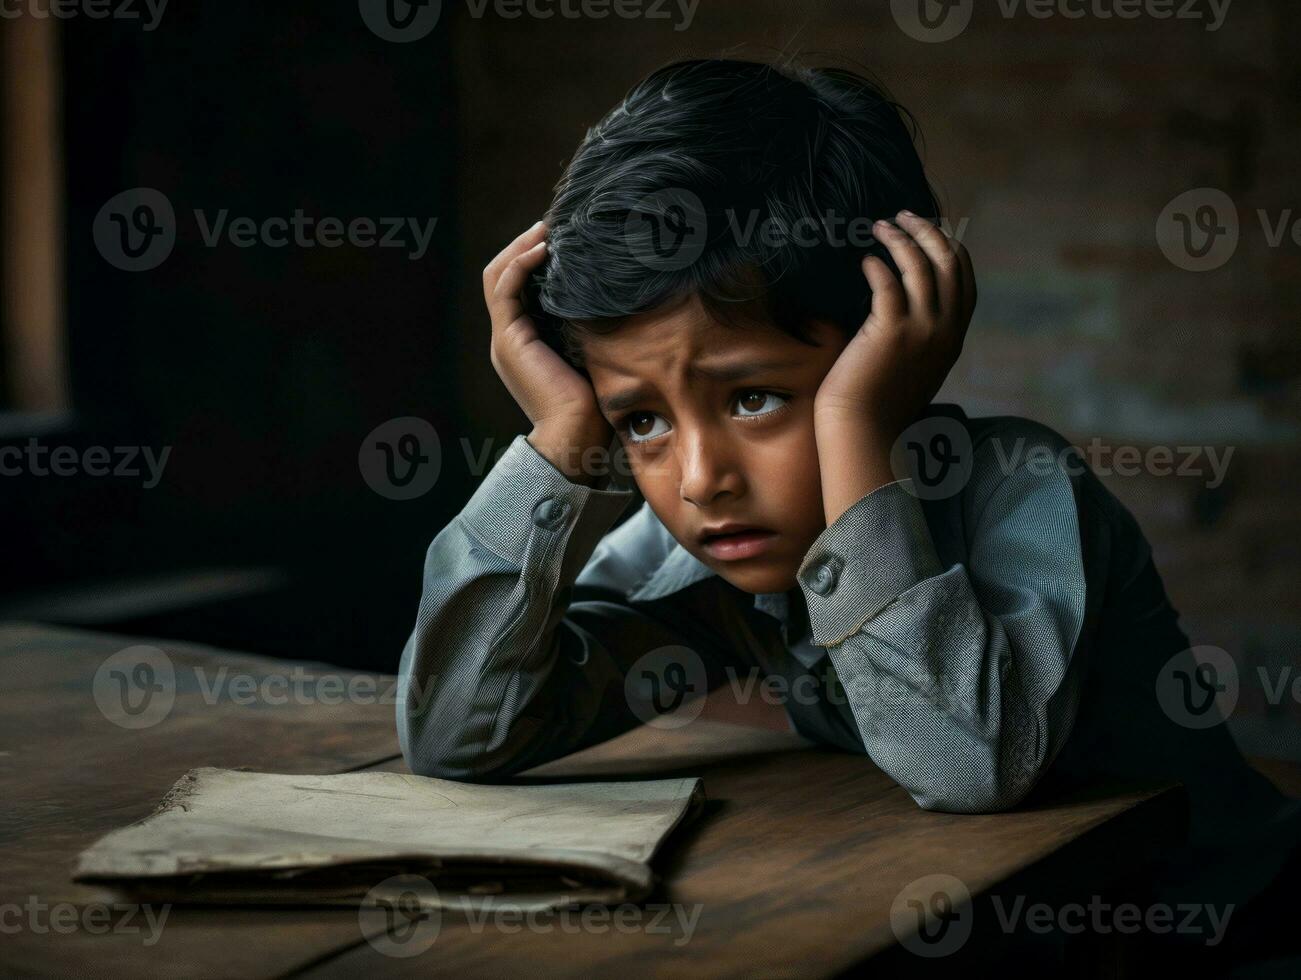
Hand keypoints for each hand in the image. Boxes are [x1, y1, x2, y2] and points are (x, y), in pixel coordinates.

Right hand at [483, 221, 612, 482]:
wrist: (578, 436)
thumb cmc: (596, 404)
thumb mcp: (595, 354)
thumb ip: (593, 327)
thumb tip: (621, 299)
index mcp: (526, 341)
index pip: (519, 286)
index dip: (534, 257)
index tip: (563, 238)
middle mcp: (510, 336)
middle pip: (502, 275)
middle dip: (525, 245)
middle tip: (554, 223)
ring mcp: (506, 338)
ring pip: (498, 276)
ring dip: (521, 247)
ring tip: (547, 228)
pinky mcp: (509, 339)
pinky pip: (505, 288)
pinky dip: (520, 263)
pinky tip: (543, 249)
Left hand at [813, 210, 975, 445]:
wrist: (864, 429)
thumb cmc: (880, 401)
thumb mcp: (916, 367)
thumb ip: (921, 337)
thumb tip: (905, 308)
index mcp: (954, 337)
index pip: (965, 278)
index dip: (949, 247)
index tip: (929, 229)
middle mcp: (945, 330)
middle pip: (949, 262)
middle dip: (928, 231)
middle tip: (903, 215)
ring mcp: (922, 330)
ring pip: (921, 266)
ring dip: (901, 239)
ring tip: (880, 226)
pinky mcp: (891, 331)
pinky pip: (889, 283)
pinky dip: (878, 265)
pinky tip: (866, 260)